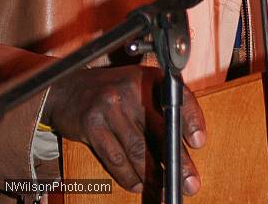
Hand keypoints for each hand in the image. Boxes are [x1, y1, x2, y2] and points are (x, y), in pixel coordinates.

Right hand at [42, 65, 205, 195]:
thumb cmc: (112, 92)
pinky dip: (128, 175)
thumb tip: (186, 142)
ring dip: (154, 175)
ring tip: (166, 190)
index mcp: (149, 77)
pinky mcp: (92, 124)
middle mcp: (131, 88)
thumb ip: (160, 108)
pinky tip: (138, 184)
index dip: (191, 119)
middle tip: (191, 183)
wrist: (68, 88)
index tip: (199, 142)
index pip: (178, 97)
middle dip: (178, 161)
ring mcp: (110, 106)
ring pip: (137, 149)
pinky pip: (115, 157)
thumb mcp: (139, 89)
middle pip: (159, 130)